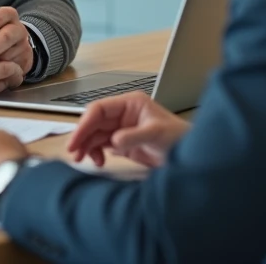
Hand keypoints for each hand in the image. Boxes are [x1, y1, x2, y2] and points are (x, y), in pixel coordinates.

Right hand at [66, 91, 190, 167]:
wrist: (191, 156)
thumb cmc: (179, 137)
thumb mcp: (158, 134)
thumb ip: (134, 136)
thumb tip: (113, 140)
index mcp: (130, 104)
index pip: (99, 109)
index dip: (84, 123)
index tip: (76, 140)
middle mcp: (123, 114)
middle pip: (94, 122)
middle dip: (82, 137)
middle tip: (74, 153)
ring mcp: (122, 129)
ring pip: (95, 135)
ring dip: (87, 147)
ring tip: (84, 160)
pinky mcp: (123, 144)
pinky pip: (101, 146)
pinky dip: (96, 154)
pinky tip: (99, 162)